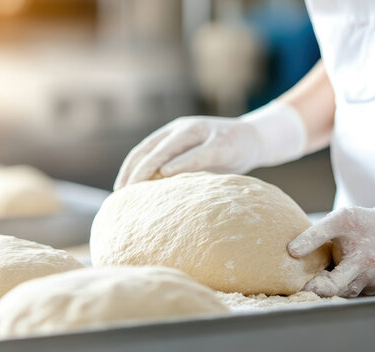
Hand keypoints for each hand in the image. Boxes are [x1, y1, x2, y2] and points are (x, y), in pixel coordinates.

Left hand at [113, 102, 306, 189]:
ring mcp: (202, 132)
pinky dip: (180, 163)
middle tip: (122, 195)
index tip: (117, 191)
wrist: (257, 138)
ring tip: (136, 187)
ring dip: (149, 168)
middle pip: (150, 150)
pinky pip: (197, 153)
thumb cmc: (222, 156)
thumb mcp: (195, 163)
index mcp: (172, 132)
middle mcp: (182, 128)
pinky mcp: (221, 142)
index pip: (142, 150)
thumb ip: (175, 173)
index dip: (128, 169)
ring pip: (168, 149)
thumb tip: (151, 200)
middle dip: (134, 173)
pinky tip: (167, 175)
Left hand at [287, 196, 374, 296]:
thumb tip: (291, 251)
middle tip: (305, 284)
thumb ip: (315, 235)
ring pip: (347, 293)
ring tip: (318, 276)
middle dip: (320, 290)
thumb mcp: (339, 219)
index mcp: (360, 261)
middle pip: (338, 293)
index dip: (314, 288)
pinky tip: (338, 274)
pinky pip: (356, 291)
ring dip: (332, 287)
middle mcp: (369, 276)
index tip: (300, 285)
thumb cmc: (364, 223)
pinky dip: (345, 285)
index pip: (333, 284)